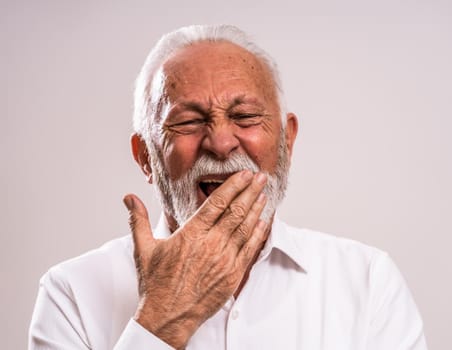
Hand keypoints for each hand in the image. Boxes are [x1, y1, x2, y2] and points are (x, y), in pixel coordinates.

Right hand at [123, 170, 267, 347]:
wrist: (168, 318)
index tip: (244, 174)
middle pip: (236, 211)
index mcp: (191, 234)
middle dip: (250, 191)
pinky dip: (258, 233)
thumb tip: (129, 198)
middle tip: (260, 177)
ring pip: (246, 228)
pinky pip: (250, 249)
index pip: (217, 203)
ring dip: (256, 209)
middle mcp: (211, 244)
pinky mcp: (233, 274)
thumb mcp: (144, 249)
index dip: (233, 186)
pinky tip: (263, 222)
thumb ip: (138, 220)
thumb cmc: (156, 285)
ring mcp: (224, 260)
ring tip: (263, 194)